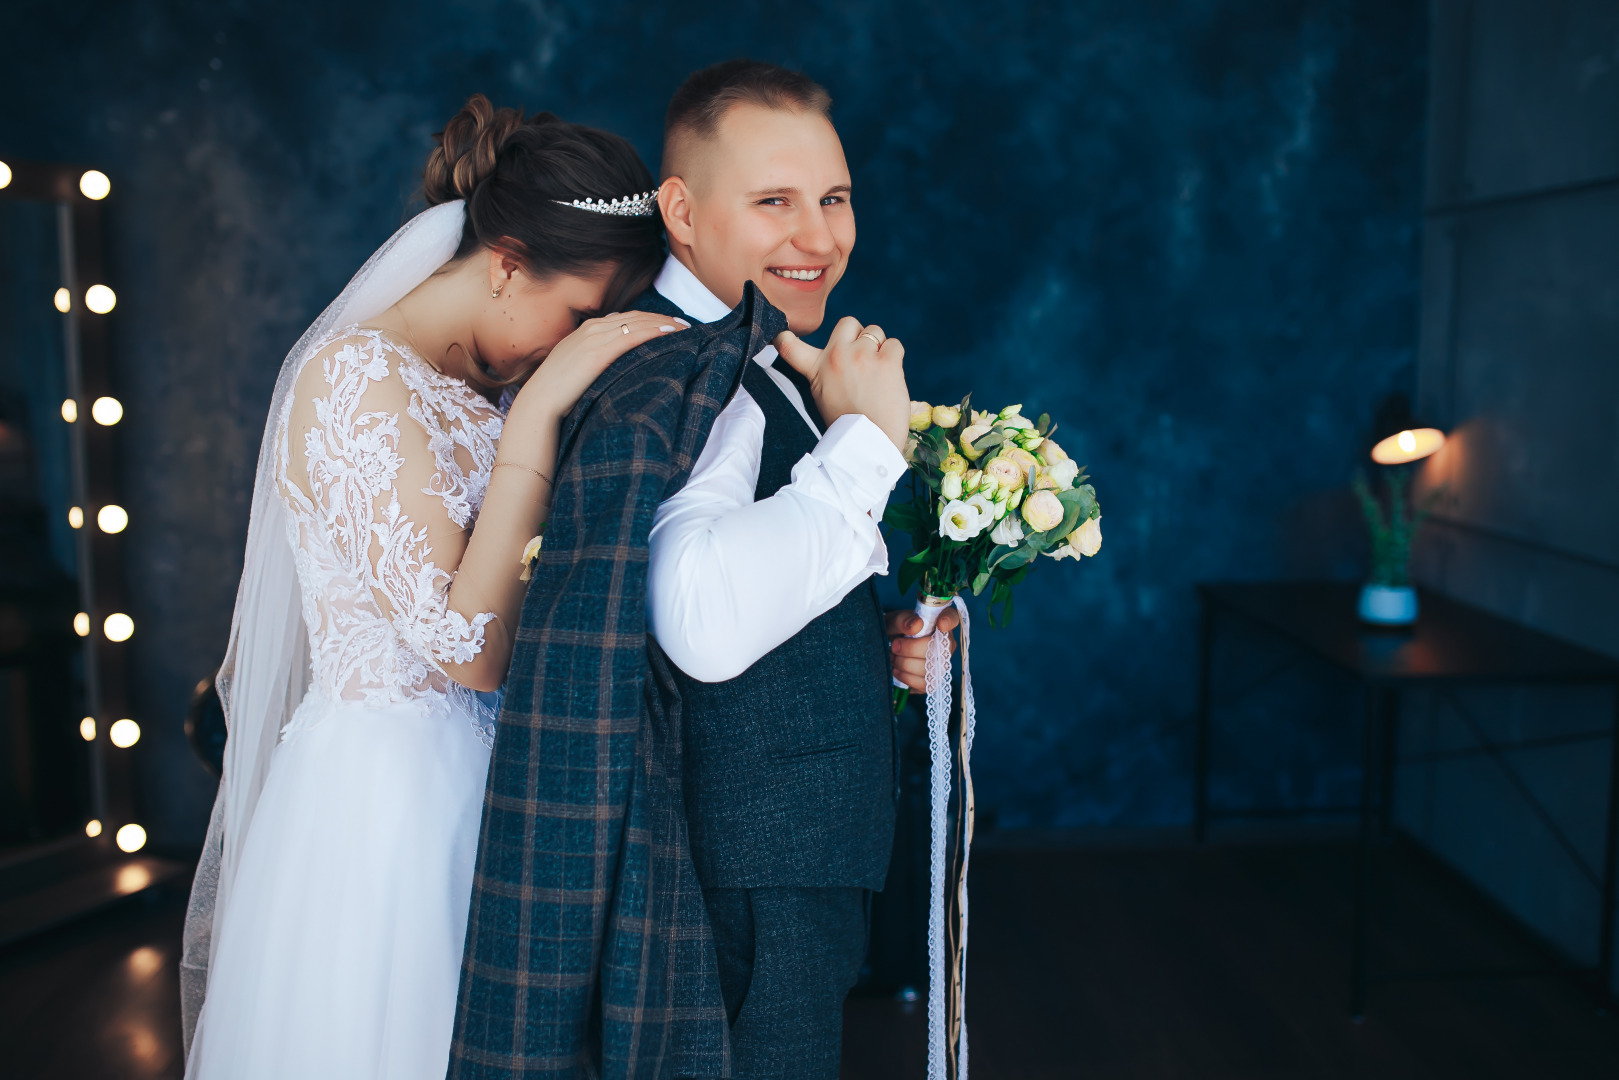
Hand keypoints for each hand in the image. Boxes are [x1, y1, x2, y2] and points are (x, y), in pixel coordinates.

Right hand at [512, 311, 686, 422]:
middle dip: (661, 318)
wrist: (540, 401)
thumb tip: (616, 361)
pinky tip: (670, 332)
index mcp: (586, 330)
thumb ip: (594, 358)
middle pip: (635, 316)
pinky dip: (653, 331)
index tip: (668, 323)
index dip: (649, 319)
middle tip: (684, 324)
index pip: (625, 317)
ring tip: (684, 327)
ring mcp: (594, 338)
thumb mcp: (577, 367)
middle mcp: (592, 328)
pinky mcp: (598, 352)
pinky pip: (632, 336)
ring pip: (637, 322)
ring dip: (663, 322)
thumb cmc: (558, 392)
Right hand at [774, 317, 909, 450]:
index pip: (789, 346)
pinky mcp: (887, 361)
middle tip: (862, 361)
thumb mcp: (822, 396)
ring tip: (877, 375)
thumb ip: (824, 370)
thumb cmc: (848, 424)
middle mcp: (837, 357)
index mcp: (816, 368)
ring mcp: (862, 356)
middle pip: (849, 323)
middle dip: (858, 336)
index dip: (783, 336)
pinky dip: (894, 357)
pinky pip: (894, 344)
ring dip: (879, 348)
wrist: (869, 444)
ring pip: (875, 332)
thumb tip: (840, 349)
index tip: (780, 335)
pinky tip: (890, 377)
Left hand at [885, 607, 959, 692]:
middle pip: (938, 648)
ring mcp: (943, 663)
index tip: (940, 624)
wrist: (888, 650)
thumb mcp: (892, 622)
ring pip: (930, 669)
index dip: (949, 621)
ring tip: (893, 657)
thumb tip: (916, 624)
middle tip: (894, 646)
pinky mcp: (935, 680)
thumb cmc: (894, 632)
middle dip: (910, 649)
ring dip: (905, 664)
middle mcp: (946, 643)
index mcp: (939, 621)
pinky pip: (925, 684)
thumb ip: (902, 620)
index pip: (952, 617)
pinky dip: (906, 677)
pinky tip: (896, 670)